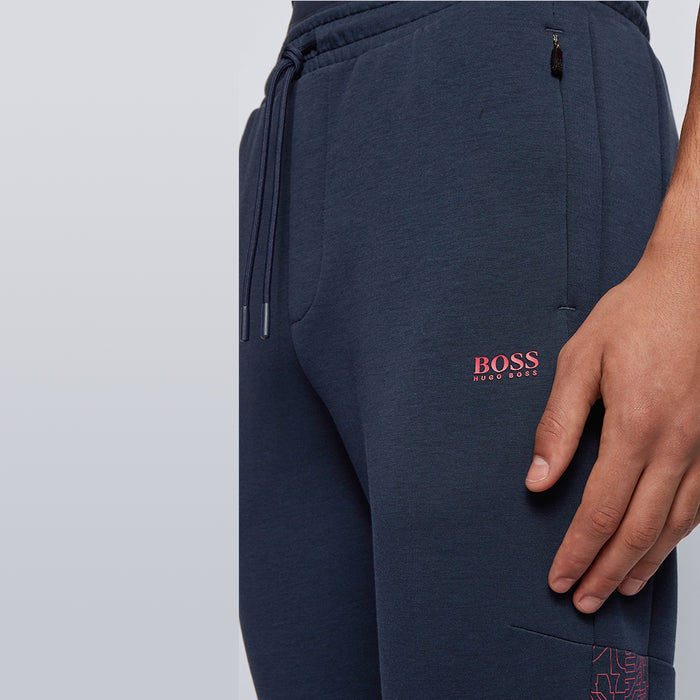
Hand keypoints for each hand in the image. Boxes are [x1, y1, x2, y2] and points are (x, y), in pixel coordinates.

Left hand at [525, 234, 699, 614]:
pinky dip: (679, 535)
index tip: (558, 577)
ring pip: (676, 524)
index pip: (601, 509)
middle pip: (640, 529)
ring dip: (645, 563)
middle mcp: (677, 445)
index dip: (578, 550)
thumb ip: (558, 423)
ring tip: (619, 587)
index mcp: (635, 426)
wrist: (694, 285)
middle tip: (584, 600)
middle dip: (607, 570)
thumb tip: (538, 480)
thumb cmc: (635, 316)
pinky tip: (662, 547)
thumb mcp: (581, 360)